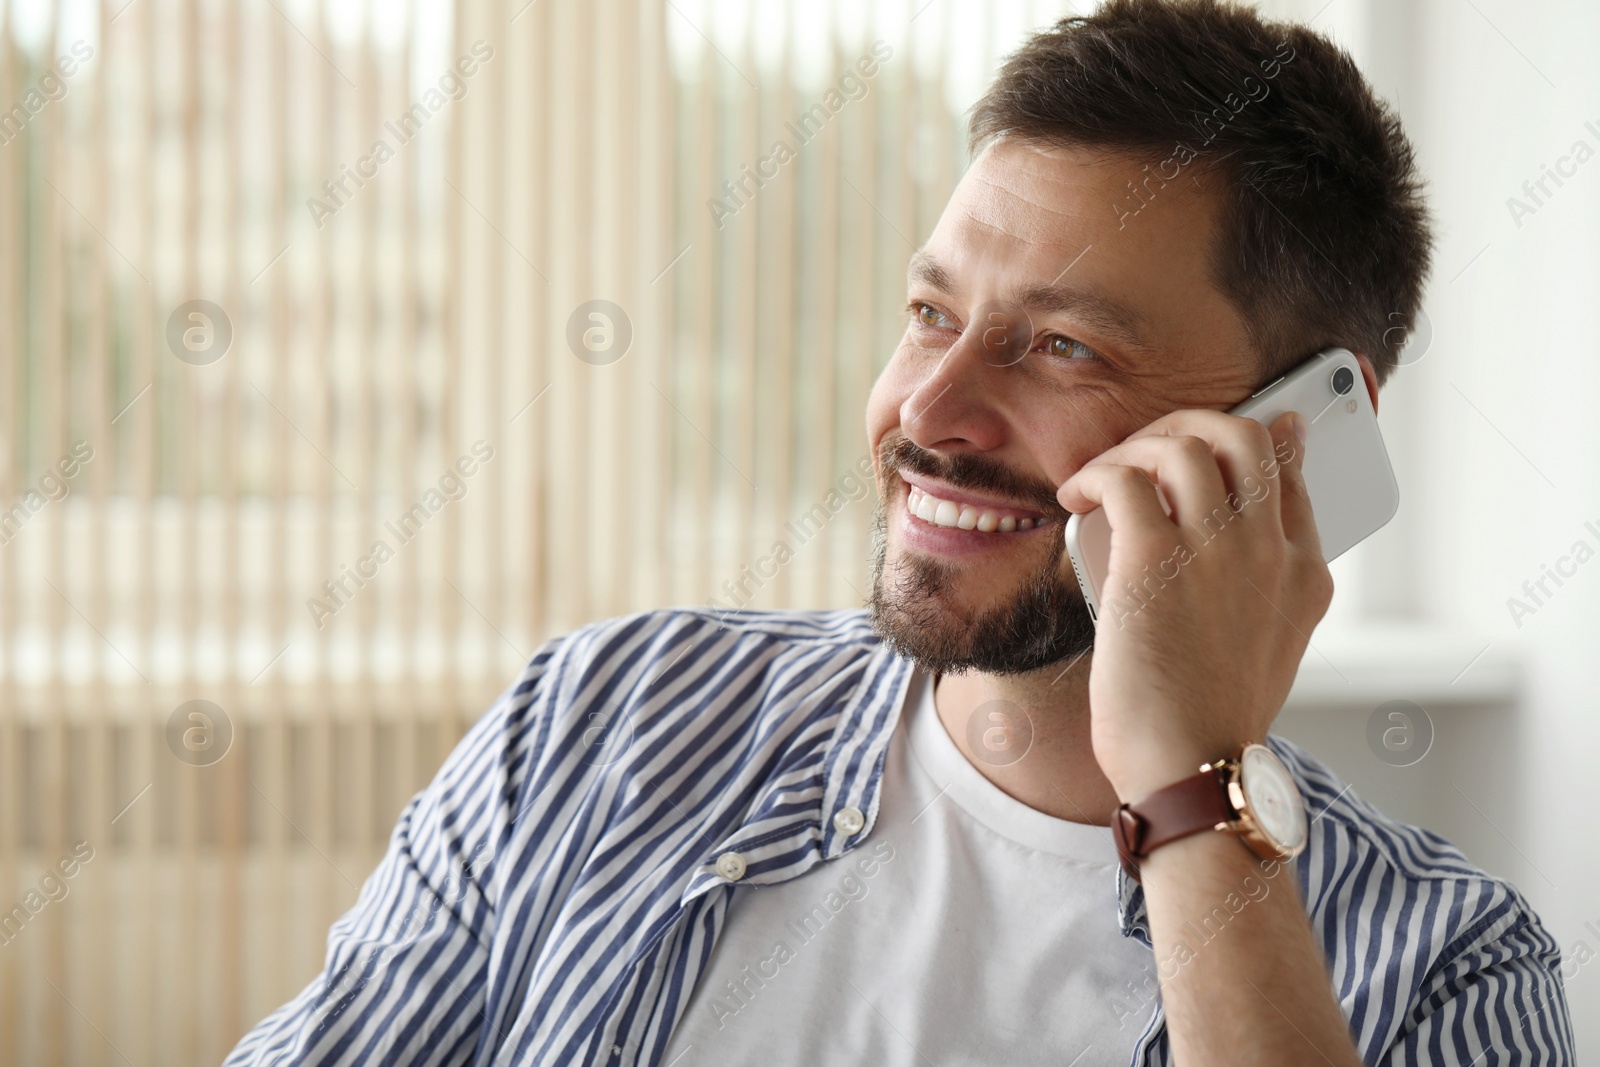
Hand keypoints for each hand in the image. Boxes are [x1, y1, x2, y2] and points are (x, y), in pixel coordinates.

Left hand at [1058, 410, 1332, 801]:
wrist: (1194, 769)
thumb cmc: (1209, 720)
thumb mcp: (1263, 650)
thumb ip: (1255, 590)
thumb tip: (1225, 546)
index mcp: (1304, 574)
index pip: (1288, 472)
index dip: (1252, 440)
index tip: (1217, 437)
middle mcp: (1270, 551)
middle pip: (1242, 435)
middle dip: (1186, 425)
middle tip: (1145, 449)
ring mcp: (1219, 550)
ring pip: (1182, 445)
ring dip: (1131, 449)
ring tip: (1100, 482)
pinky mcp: (1157, 560)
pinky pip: (1125, 479)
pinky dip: (1095, 476)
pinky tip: (1077, 498)